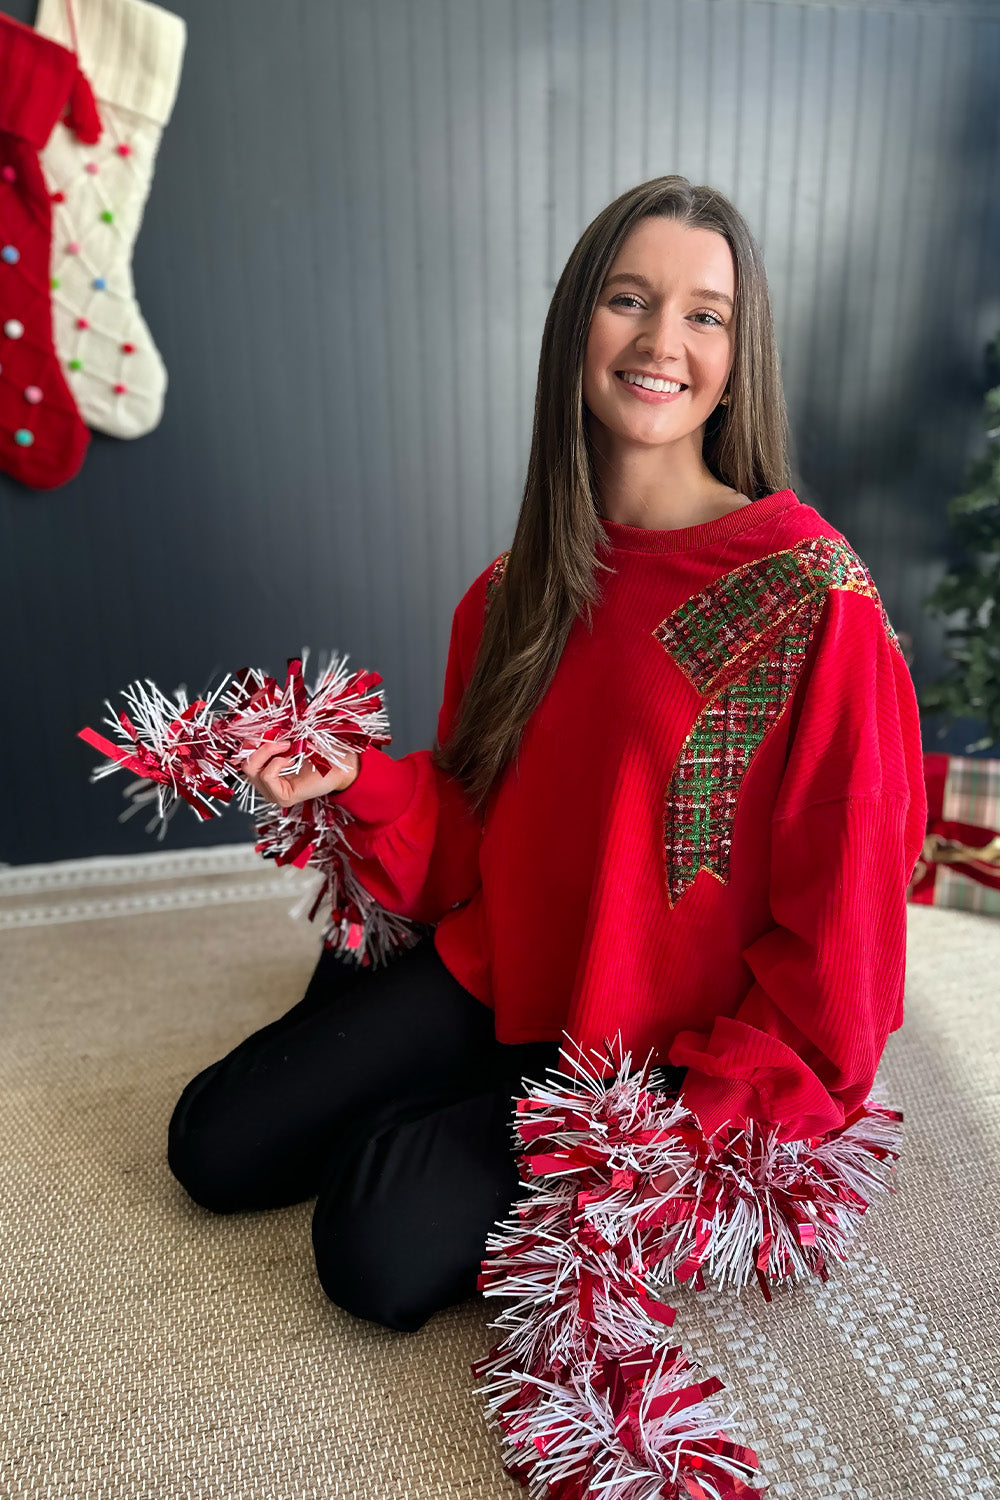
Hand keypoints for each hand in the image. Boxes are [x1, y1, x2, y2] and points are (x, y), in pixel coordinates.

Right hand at [239, 739, 359, 807]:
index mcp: (265, 771)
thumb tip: (256, 725)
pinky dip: (276, 763)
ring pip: (251, 770)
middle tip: (278, 739)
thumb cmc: (319, 752)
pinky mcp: (282, 798)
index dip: (250, 741)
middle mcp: (266, 785)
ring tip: (287, 747)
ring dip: (268, 752)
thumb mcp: (290, 740)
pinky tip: (291, 760)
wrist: (340, 765)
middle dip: (258, 746)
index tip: (267, 730)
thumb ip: (272, 736)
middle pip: (244, 764)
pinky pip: (266, 776)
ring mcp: (272, 793)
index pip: (243, 757)